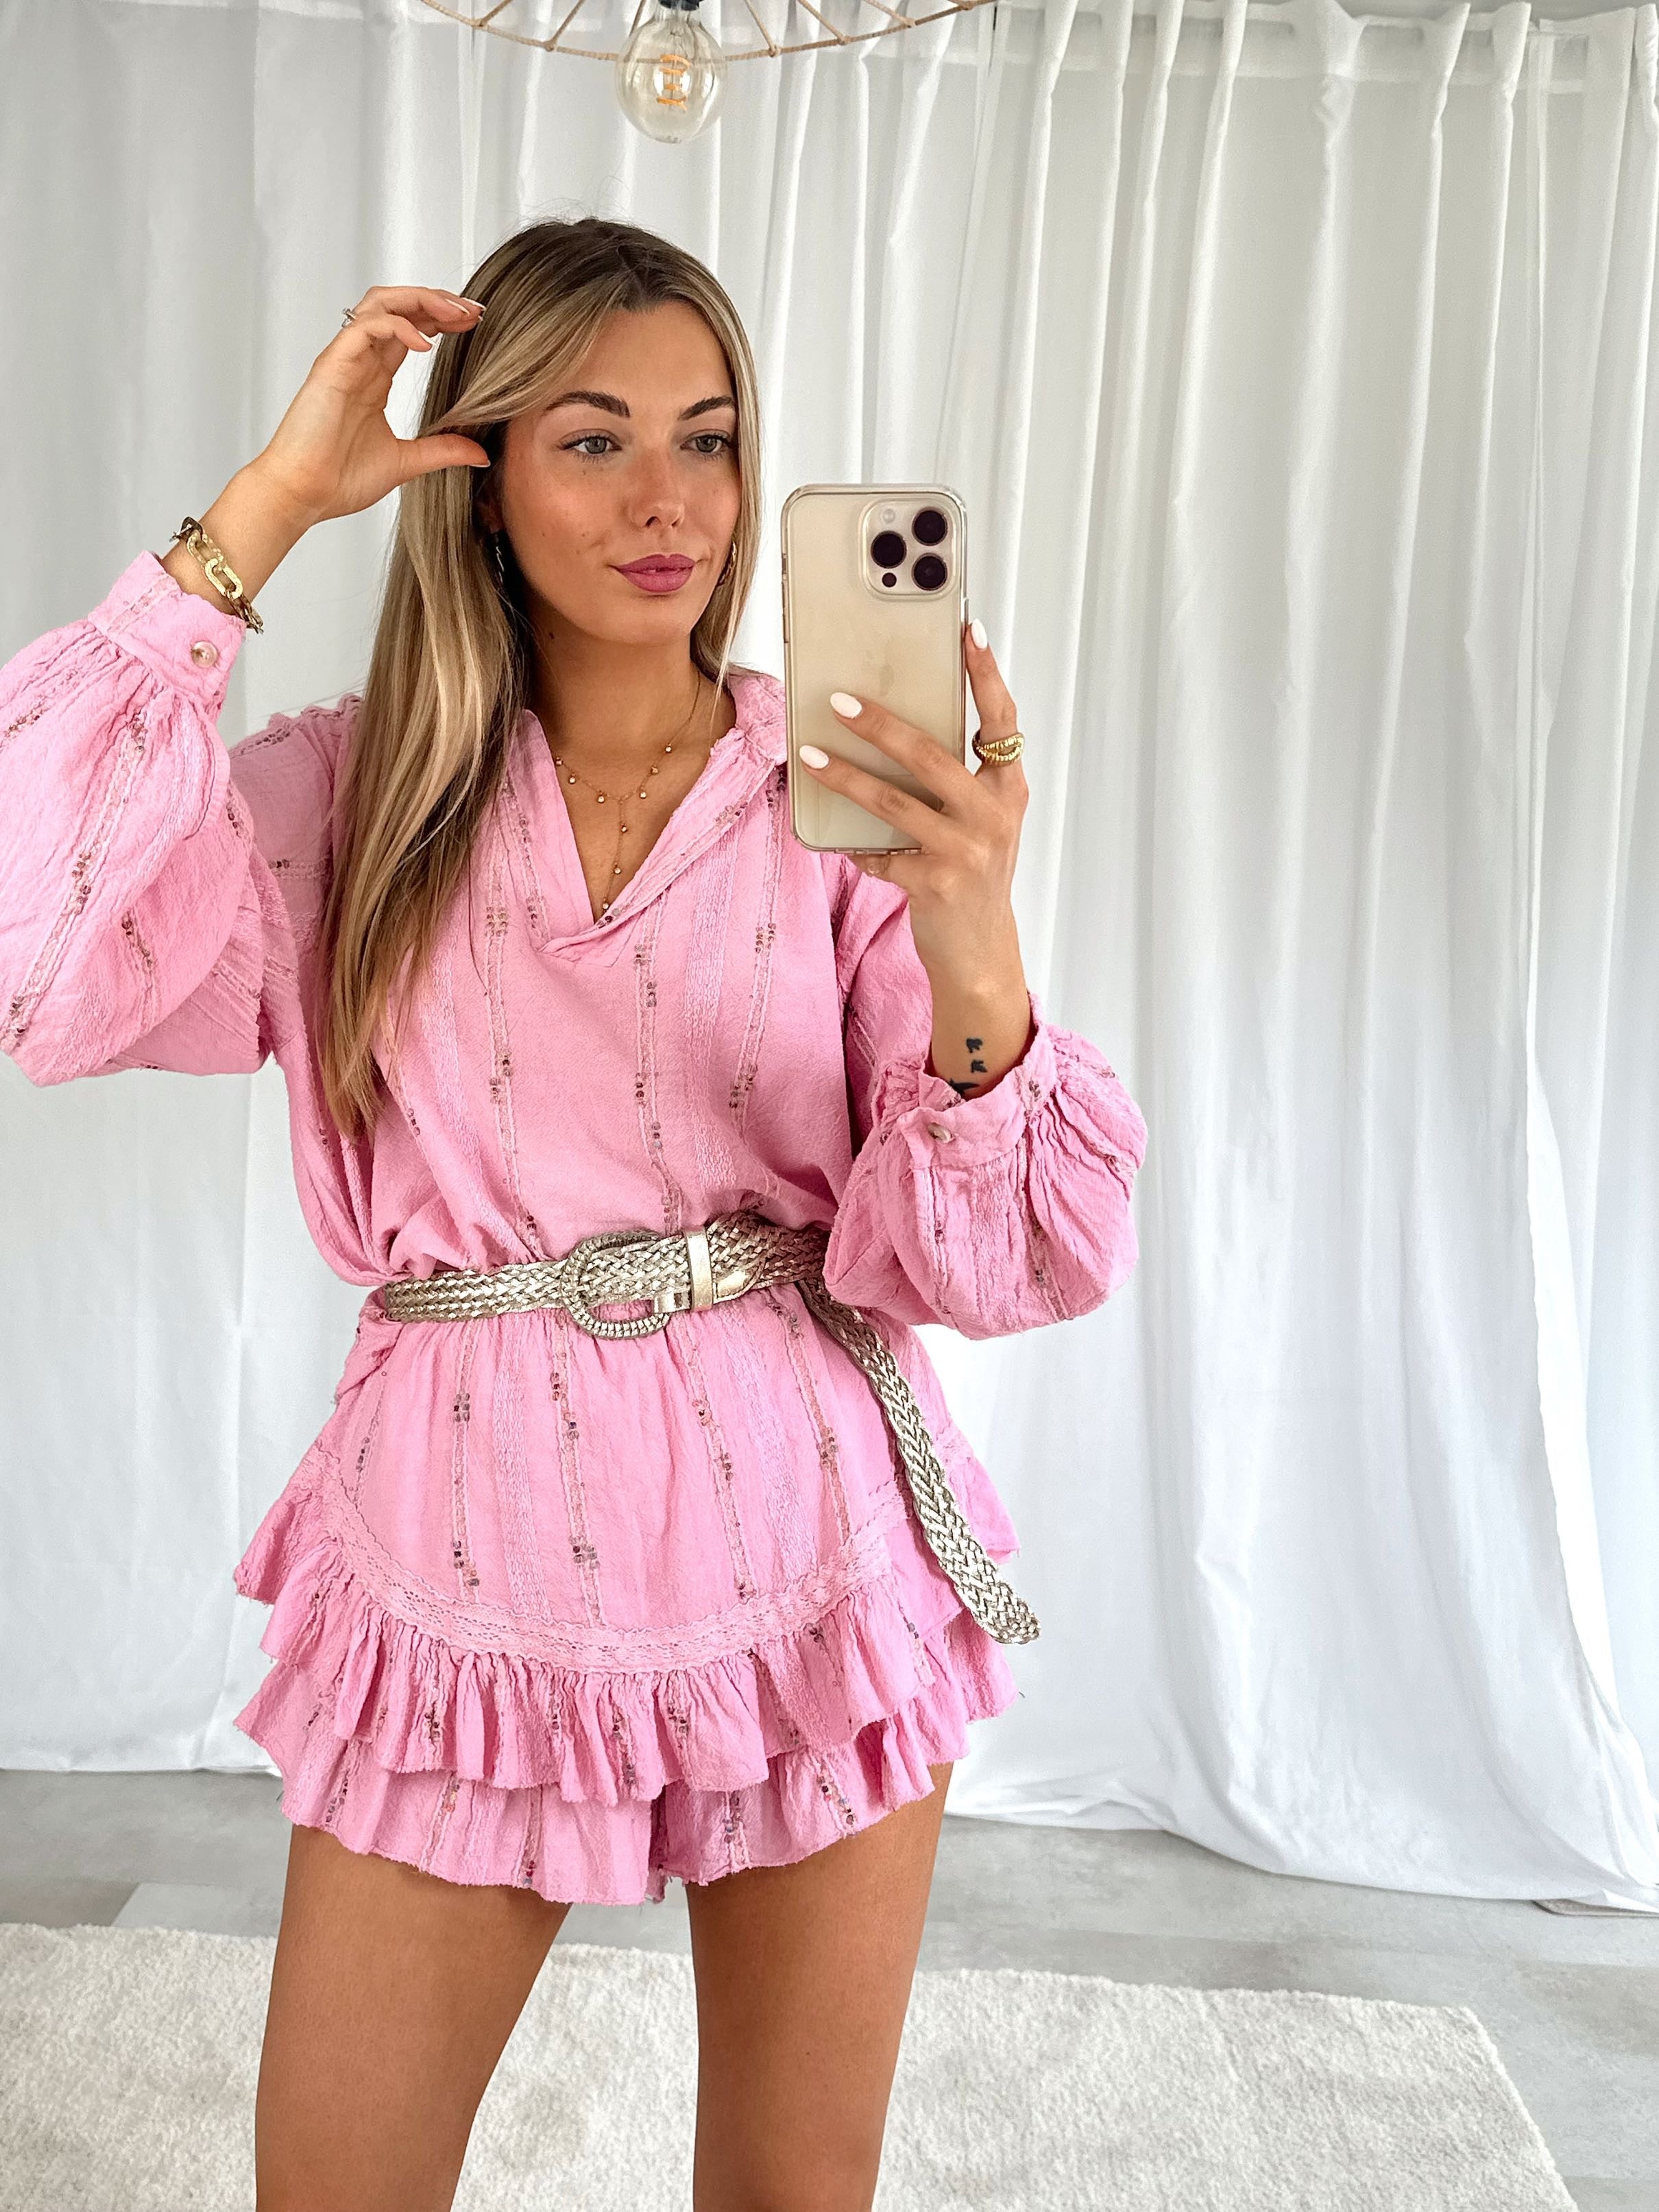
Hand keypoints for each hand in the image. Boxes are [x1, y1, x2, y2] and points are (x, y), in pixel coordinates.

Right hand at [250, 284, 492, 528]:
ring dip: (420, 300)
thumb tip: (481, 453)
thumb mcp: (407, 463)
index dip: (443, 319)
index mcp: (375, 378)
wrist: (303, 495)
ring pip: (380, 303)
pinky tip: (425, 344)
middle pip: (398, 305)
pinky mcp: (333, 365)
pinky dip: (398, 327)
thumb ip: (443, 451)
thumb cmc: (338, 479)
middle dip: (438, 300)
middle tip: (473, 311)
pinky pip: (365, 327)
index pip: (411, 330)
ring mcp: (346, 360)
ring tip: (455, 313)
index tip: (475, 323)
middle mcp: (361, 361)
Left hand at [799, 619, 1028, 986]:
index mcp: (1008, 788)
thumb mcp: (980, 819)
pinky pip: (879, 852)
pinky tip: (832, 836)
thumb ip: (957, 777)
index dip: (986, 674)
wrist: (980, 950)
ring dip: (845, 776)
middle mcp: (992, 815)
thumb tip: (894, 726)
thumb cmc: (974, 873)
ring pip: (893, 801)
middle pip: (931, 755)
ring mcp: (965, 850)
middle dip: (881, 724)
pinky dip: (853, 843)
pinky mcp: (935, 882)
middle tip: (839, 701)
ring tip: (809, 754)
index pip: (1001, 720)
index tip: (967, 632)